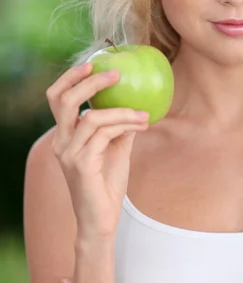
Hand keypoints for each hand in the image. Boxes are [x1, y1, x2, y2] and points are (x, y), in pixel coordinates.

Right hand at [45, 62, 149, 238]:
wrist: (101, 219)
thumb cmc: (107, 184)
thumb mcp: (116, 149)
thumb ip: (119, 127)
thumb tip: (137, 104)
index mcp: (65, 135)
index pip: (57, 98)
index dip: (70, 77)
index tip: (92, 63)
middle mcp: (61, 142)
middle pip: (63, 100)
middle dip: (89, 82)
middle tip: (115, 73)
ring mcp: (68, 153)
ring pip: (92, 117)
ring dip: (123, 111)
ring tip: (144, 114)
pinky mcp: (80, 164)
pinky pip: (104, 135)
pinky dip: (124, 126)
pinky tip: (142, 127)